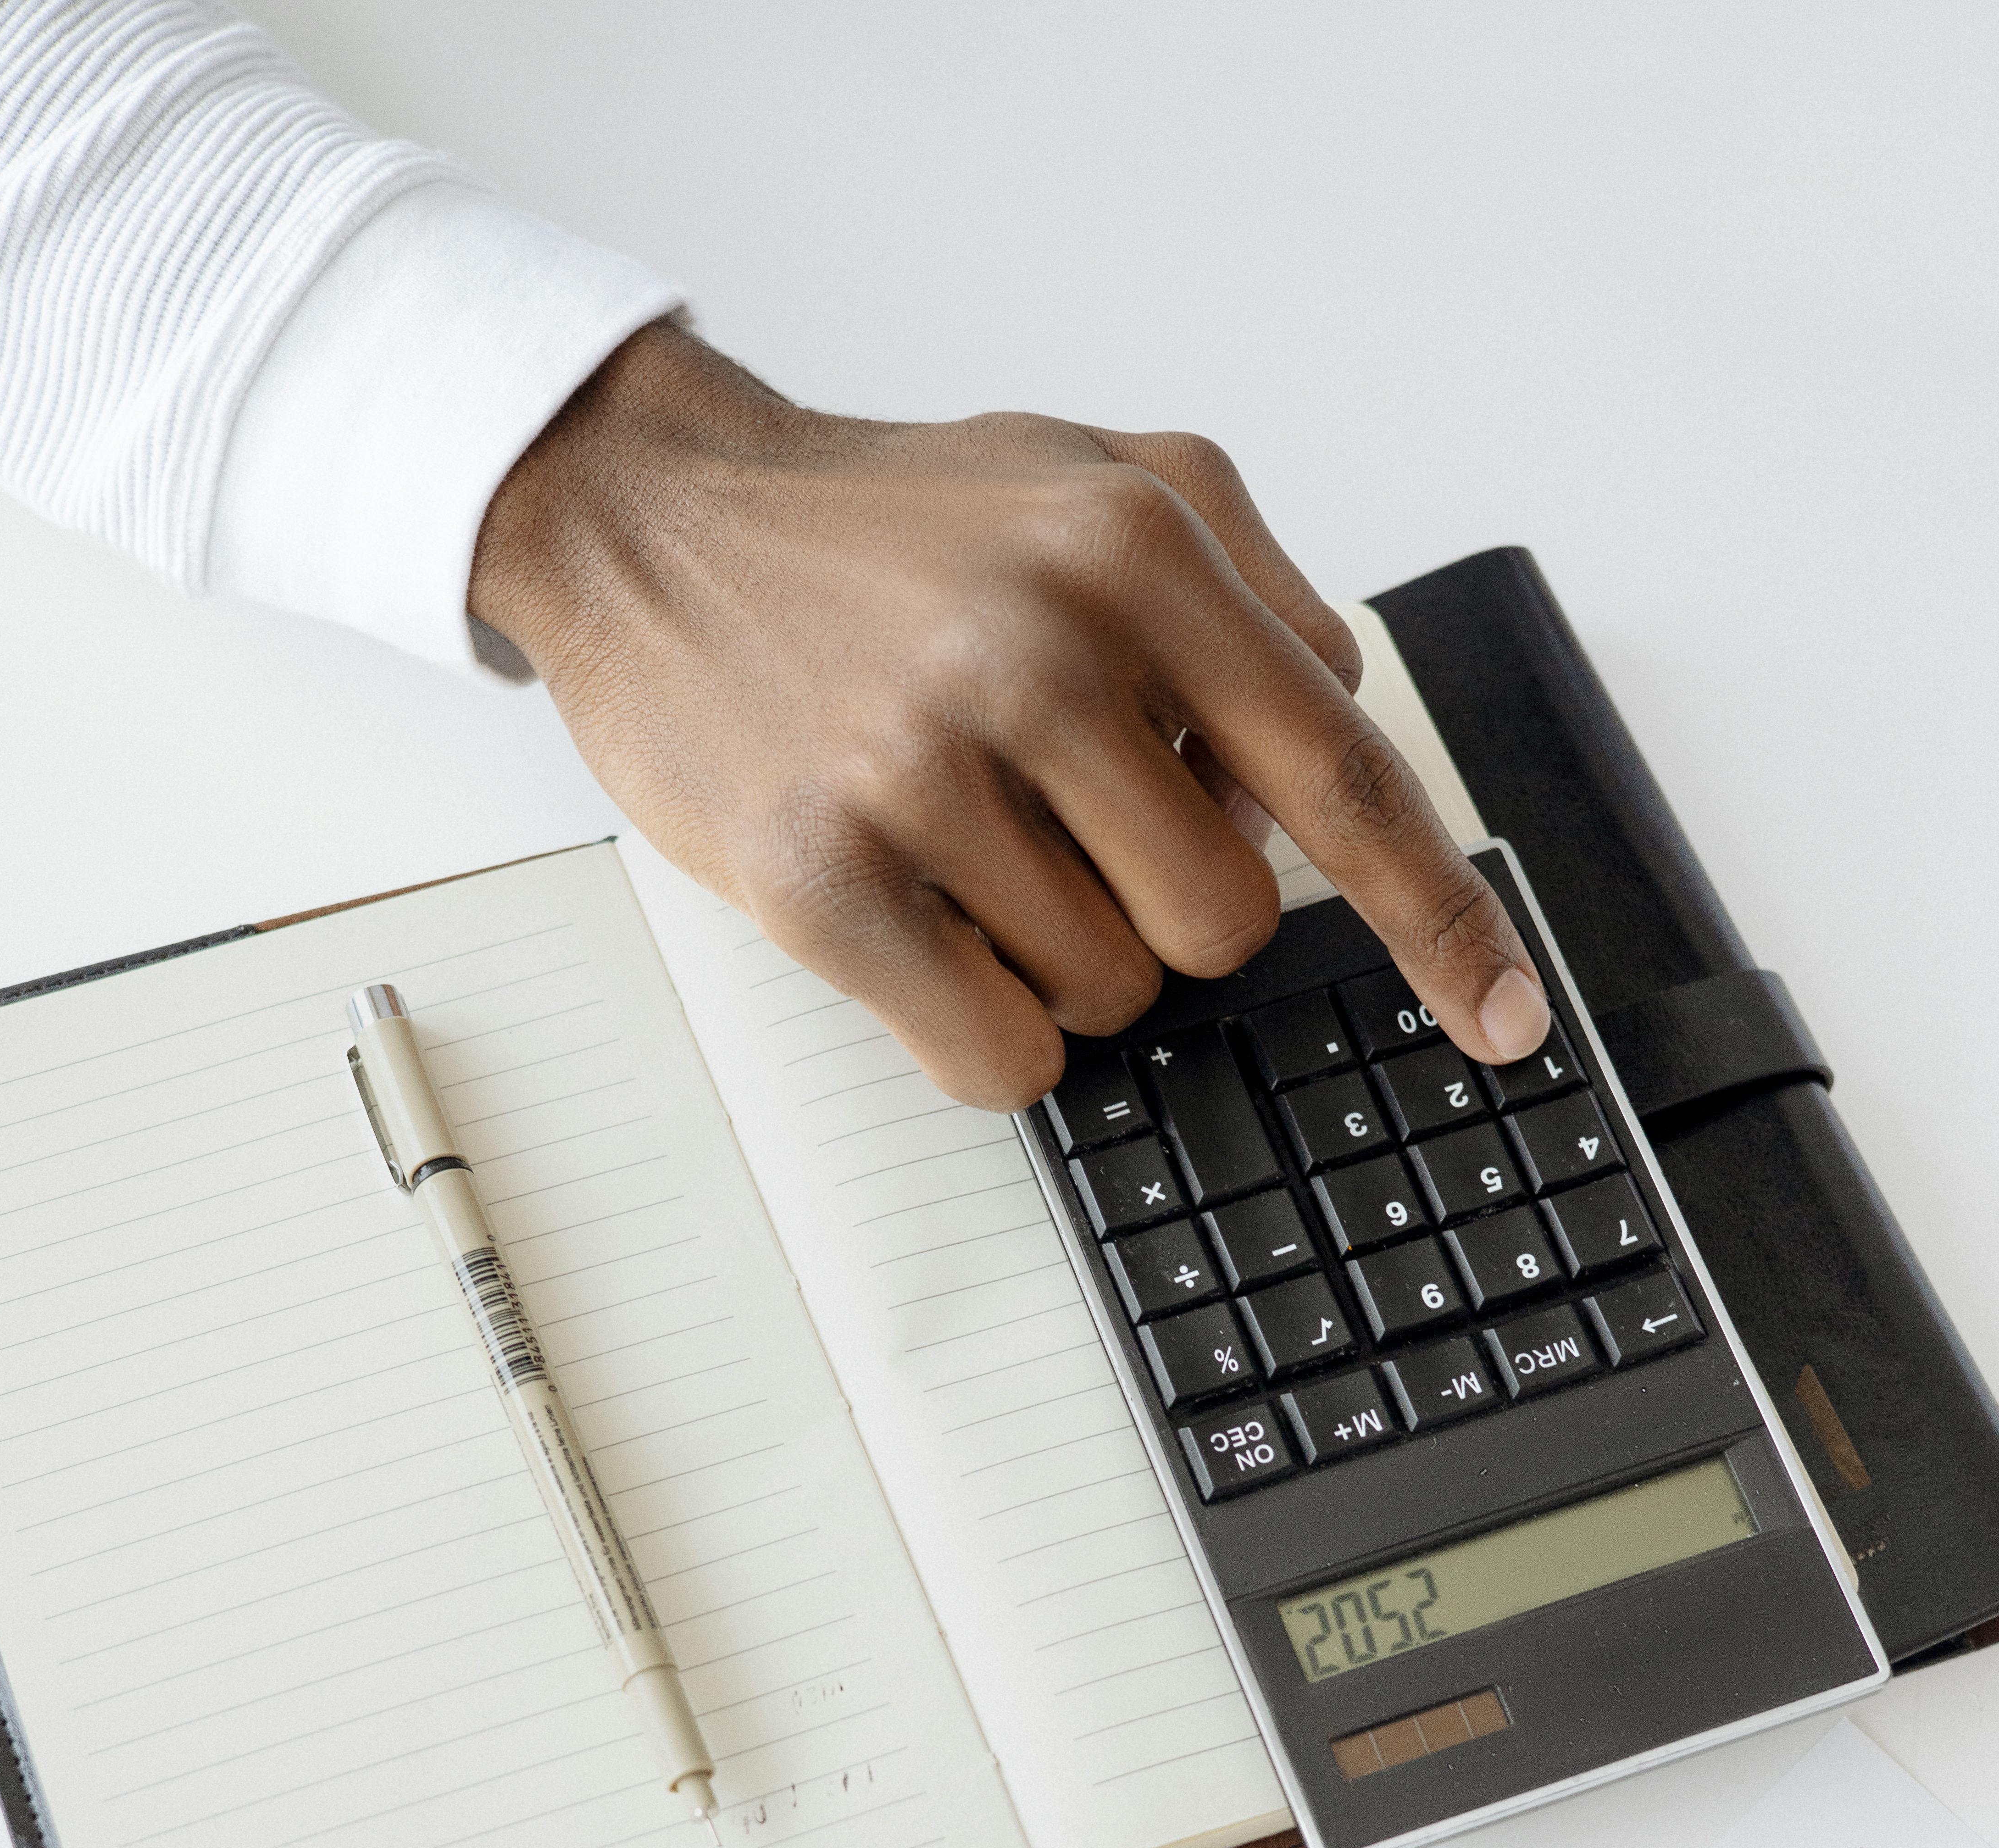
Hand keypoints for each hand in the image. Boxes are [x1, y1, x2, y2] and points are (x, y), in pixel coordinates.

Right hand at [470, 322, 1549, 1111]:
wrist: (653, 522)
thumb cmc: (886, 530)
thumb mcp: (1100, 481)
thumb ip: (1252, 599)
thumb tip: (1329, 756)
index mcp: (1136, 552)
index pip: (1346, 777)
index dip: (1440, 920)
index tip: (1505, 1017)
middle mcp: (1039, 652)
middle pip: (1225, 923)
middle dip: (1165, 908)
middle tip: (1067, 829)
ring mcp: (924, 770)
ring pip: (1109, 993)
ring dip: (1057, 954)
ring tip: (964, 843)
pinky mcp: (823, 879)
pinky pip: (1000, 1054)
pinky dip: (988, 1026)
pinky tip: (929, 926)